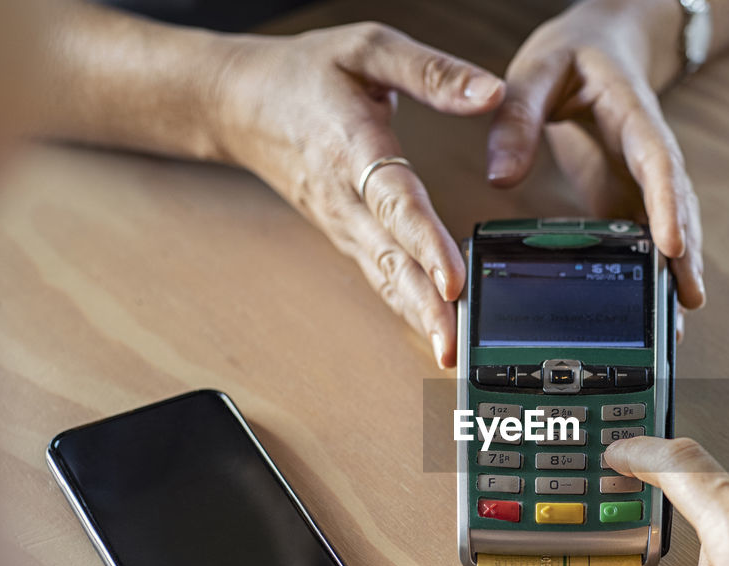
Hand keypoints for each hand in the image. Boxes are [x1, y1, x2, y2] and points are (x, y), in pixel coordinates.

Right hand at [211, 23, 505, 366]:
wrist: (237, 102)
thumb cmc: (305, 73)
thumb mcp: (368, 47)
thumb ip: (432, 71)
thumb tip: (492, 92)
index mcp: (352, 147)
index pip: (394, 203)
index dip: (425, 243)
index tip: (453, 281)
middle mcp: (344, 197)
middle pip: (390, 259)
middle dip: (424, 306)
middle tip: (455, 346)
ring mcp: (341, 223)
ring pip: (384, 277)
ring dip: (416, 317)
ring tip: (450, 354)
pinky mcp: (345, 236)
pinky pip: (379, 275)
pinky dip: (404, 305)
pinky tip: (431, 330)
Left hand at [486, 0, 704, 311]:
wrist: (599, 46)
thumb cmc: (571, 54)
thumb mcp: (536, 69)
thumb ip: (517, 117)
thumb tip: (499, 176)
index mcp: (634, 116)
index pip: (659, 162)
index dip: (668, 205)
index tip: (674, 245)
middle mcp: (648, 154)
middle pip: (676, 208)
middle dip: (685, 257)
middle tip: (687, 302)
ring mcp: (642, 181)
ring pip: (668, 230)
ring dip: (674, 276)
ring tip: (675, 326)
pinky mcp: (629, 198)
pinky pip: (644, 238)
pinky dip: (650, 274)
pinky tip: (649, 311)